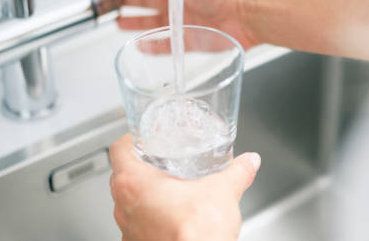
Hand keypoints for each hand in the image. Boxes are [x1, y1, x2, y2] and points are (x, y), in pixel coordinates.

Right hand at [106, 0, 260, 49]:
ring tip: (117, 22)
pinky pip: (167, 45)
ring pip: (154, 21)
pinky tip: (140, 45)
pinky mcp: (192, 40)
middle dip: (126, 0)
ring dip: (136, 22)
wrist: (249, 12)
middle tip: (107, 2)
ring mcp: (185, 20)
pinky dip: (153, 46)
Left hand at [109, 133, 260, 240]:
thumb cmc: (197, 233)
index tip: (142, 137)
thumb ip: (238, 172)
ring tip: (169, 191)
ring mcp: (128, 230)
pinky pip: (138, 228)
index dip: (131, 139)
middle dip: (141, 167)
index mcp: (134, 183)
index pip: (119, 149)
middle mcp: (124, 207)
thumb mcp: (224, 191)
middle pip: (121, 176)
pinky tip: (171, 219)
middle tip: (160, 161)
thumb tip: (249, 162)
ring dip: (144, 196)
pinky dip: (151, 221)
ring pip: (128, 204)